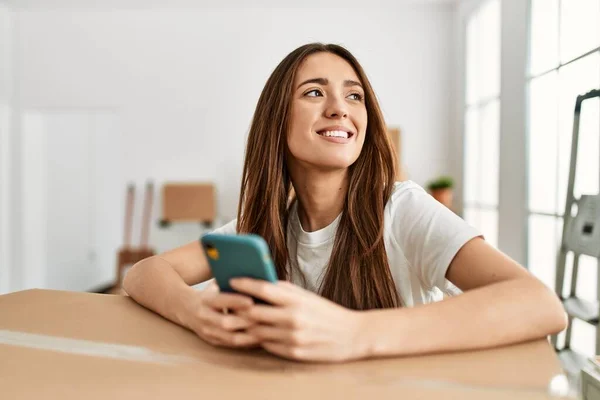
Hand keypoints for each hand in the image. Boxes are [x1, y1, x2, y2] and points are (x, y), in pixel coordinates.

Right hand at [183, 281, 259, 347]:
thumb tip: (254, 279)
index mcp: (205, 300)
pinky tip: (260, 338)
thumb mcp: (215, 285)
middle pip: (226, 323)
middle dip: (246, 321)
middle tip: (264, 318)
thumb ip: (229, 285)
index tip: (251, 300)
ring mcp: (208, 332)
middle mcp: (204, 317)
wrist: (184, 309)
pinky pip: (232, 345)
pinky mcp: (213, 342)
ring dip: (249, 335)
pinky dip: (247, 343)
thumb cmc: (208, 294)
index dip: (236, 301)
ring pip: (230, 338)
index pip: (221, 300)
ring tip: (265, 330)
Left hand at [230, 278, 368, 361]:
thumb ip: (285, 291)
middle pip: (254, 312)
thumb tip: (261, 283)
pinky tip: (253, 334)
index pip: (263, 289)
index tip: (231, 280)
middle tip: (227, 302)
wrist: (353, 335)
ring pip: (257, 331)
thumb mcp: (308, 296)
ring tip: (235, 319)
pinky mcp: (293, 353)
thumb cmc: (328, 313)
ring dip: (245, 326)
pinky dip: (258, 339)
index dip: (244, 283)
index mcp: (297, 300)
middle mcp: (293, 318)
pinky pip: (267, 346)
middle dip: (238, 308)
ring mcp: (292, 337)